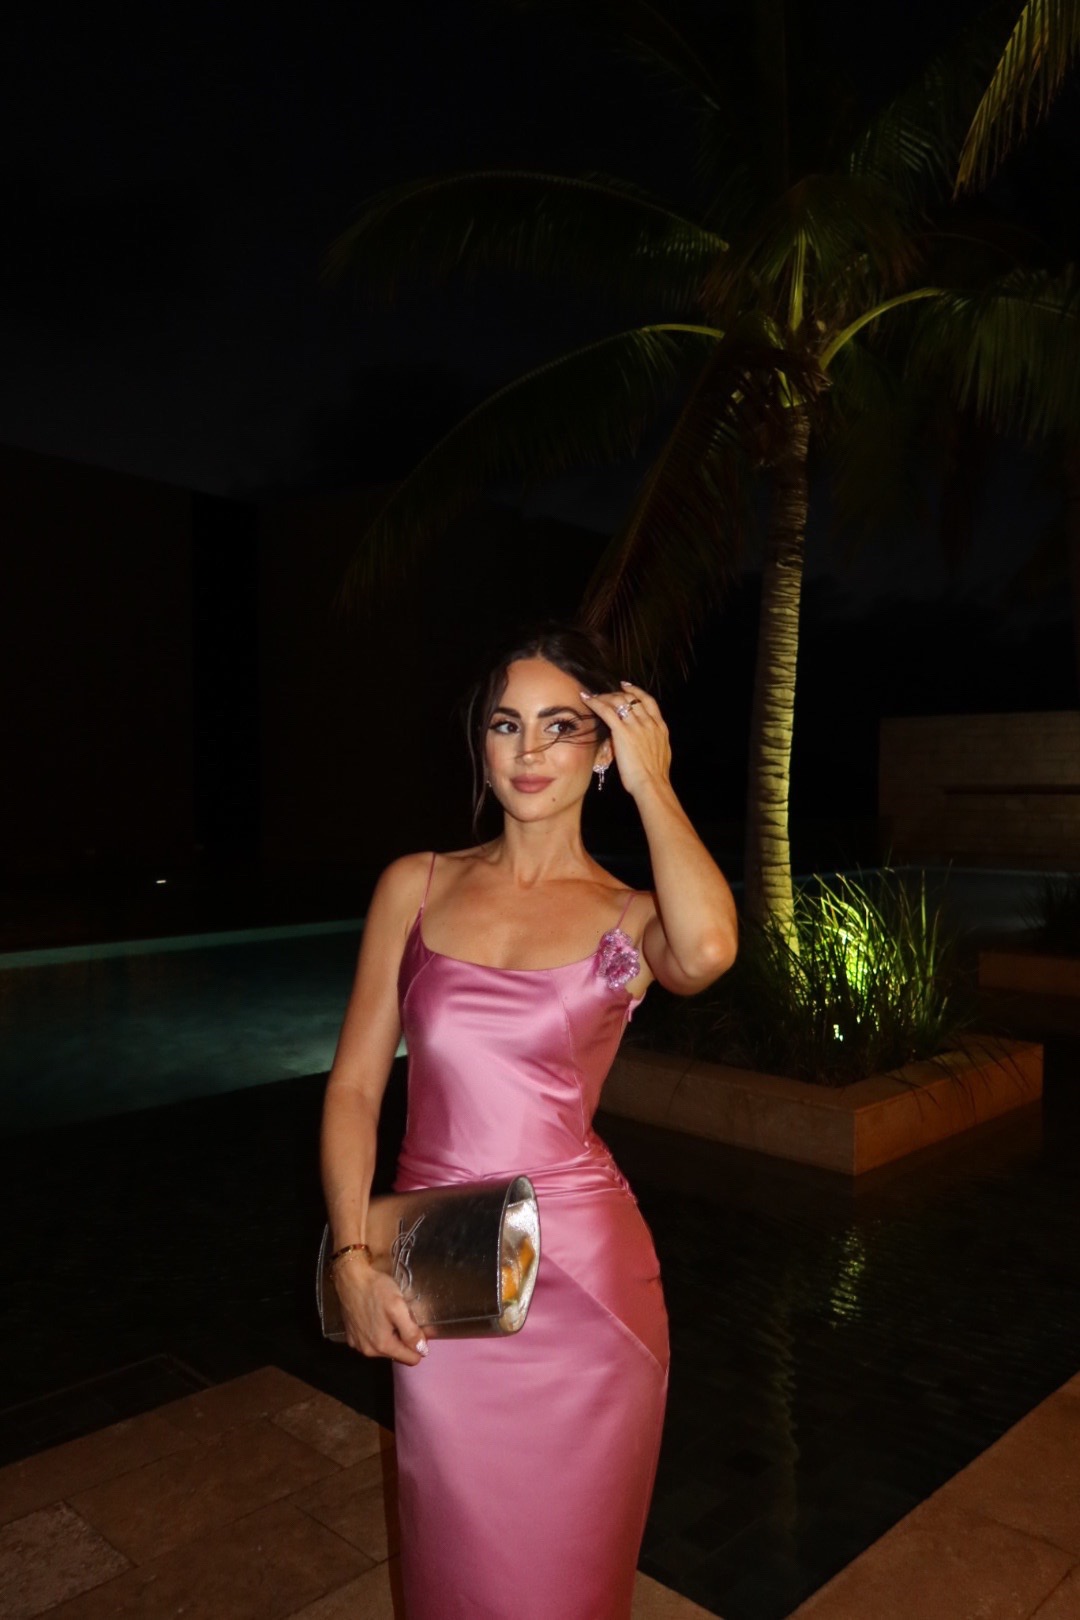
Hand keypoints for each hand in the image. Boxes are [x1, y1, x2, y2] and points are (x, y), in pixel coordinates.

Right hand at [332, 1253, 427, 1365]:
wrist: (350, 1278)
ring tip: (388, 1314)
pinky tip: (376, 1316)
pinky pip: (371, 1341)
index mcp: (382, 1345)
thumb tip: (422, 1351)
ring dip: (390, 1335)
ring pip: (384, 1347)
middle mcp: (368, 1350)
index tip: (417, 1326)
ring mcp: (358, 1344)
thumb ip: (411, 1332)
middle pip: (397, 1353)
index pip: (411, 1359)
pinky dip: (377, 1332)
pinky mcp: (350, 1337)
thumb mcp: (399, 1307)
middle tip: (403, 1316)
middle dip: (403, 1338)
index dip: (419, 1344)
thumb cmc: (376, 1289)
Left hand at [579, 681, 671, 797]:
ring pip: (618, 701)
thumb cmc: (655, 775)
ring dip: (604, 697)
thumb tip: (646, 740)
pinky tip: (587, 699)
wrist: (652, 784)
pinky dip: (595, 702)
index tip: (625, 686)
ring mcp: (636, 726)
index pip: (648, 701)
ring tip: (594, 696)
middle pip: (631, 699)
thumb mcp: (661, 752)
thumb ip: (653, 741)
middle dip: (616, 694)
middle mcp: (649, 722)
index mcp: (660, 727)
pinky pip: (607, 711)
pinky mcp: (622, 732)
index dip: (636, 691)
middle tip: (604, 694)